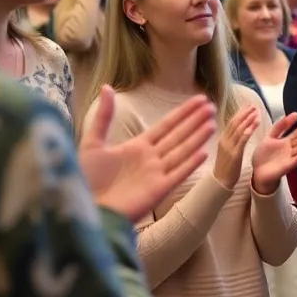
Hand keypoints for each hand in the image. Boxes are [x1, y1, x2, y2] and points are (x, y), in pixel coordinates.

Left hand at [80, 85, 215, 220]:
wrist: (84, 209)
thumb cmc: (86, 180)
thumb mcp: (92, 143)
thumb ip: (103, 117)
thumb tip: (107, 87)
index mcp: (137, 147)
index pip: (166, 126)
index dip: (183, 113)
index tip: (199, 99)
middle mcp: (150, 159)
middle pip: (178, 136)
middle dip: (195, 121)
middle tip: (212, 106)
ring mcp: (156, 174)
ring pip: (182, 151)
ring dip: (197, 137)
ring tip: (212, 122)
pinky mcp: (158, 190)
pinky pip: (178, 173)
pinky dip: (191, 163)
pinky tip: (204, 152)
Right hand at [213, 106, 260, 189]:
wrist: (219, 182)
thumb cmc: (225, 168)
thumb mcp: (226, 151)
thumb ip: (230, 140)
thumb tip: (237, 130)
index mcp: (222, 139)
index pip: (231, 122)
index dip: (240, 113)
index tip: (248, 105)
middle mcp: (223, 140)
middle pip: (235, 123)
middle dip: (245, 113)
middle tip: (254, 105)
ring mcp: (228, 147)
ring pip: (239, 130)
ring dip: (248, 119)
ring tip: (257, 112)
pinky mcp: (234, 155)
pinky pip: (242, 141)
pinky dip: (248, 131)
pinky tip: (254, 125)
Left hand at [251, 112, 296, 194]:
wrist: (257, 173)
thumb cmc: (262, 157)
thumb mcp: (268, 138)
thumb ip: (277, 128)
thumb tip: (285, 116)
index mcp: (284, 142)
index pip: (293, 131)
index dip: (295, 124)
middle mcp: (289, 149)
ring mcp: (290, 157)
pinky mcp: (289, 165)